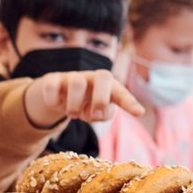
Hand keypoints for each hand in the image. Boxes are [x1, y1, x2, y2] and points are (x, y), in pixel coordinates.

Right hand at [24, 69, 144, 128]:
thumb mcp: (98, 113)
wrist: (59, 96)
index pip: (122, 93)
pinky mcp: (54, 79)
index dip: (130, 103)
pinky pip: (52, 85)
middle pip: (104, 76)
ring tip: (73, 114)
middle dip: (100, 98)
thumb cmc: (87, 105)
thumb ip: (104, 114)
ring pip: (77, 82)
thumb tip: (100, 112)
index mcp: (109, 87)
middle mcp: (93, 78)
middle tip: (93, 116)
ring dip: (74, 105)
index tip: (139, 113)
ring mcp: (73, 77)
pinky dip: (53, 100)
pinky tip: (56, 104)